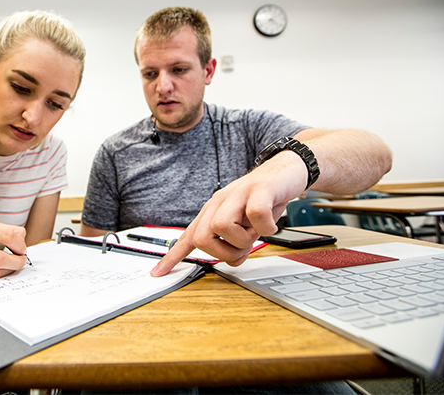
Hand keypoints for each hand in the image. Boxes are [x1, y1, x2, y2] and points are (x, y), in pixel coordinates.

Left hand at [151, 150, 307, 276]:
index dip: (173, 257)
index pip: (189, 237)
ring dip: (244, 239)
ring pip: (223, 227)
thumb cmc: (264, 199)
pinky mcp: (259, 190)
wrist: (286, 170)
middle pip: (203, 237)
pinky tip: (271, 224)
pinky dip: (265, 228)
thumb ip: (237, 244)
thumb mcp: (247, 226)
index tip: (158, 273)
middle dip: (223, 252)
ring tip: (258, 231)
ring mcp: (238, 194)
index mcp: (214, 211)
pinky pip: (255, 215)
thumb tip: (234, 261)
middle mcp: (221, 202)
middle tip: (243, 247)